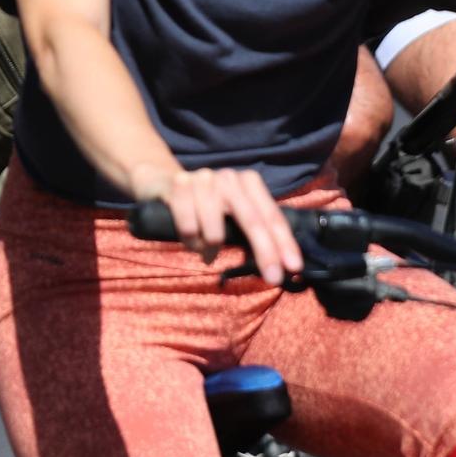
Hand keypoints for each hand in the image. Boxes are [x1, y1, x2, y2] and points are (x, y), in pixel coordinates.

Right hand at [138, 166, 302, 285]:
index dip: (284, 242)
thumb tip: (281, 264)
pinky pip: (189, 226)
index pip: (271, 215)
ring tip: (207, 252)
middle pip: (252, 220)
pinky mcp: (178, 186)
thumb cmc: (205, 204)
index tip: (294, 267)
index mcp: (248, 182)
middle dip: (265, 252)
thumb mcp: (232, 213)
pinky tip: (191, 242)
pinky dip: (191, 241)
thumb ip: (254, 231)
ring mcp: (202, 179)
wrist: (161, 182)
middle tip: (273, 278)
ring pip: (215, 231)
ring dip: (211, 249)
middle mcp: (228, 177)